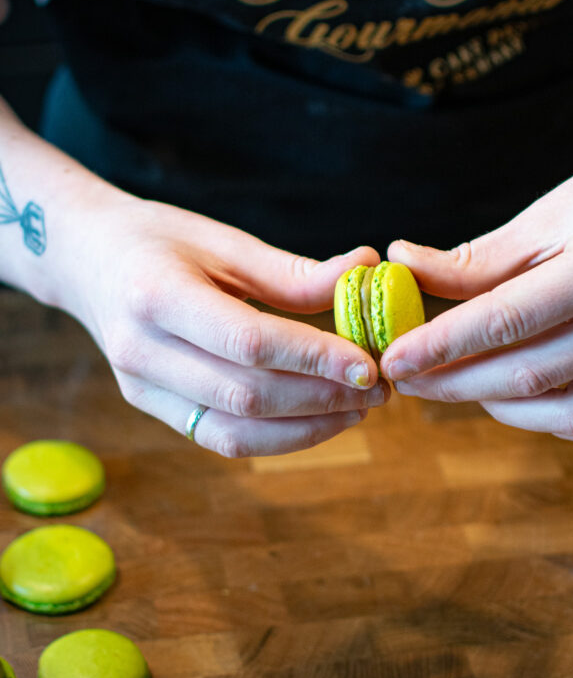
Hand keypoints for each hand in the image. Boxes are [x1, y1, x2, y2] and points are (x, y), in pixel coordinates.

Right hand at [64, 194, 386, 456]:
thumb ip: (291, 271)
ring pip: (233, 431)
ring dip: (305, 428)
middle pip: (245, 394)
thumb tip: (364, 268)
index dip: (314, 358)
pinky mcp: (149, 405)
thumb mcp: (223, 241)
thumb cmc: (159, 240)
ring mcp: (139, 386)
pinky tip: (316, 419)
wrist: (87, 259)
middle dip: (322, 398)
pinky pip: (217, 437)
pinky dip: (274, 437)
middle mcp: (142, 350)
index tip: (369, 363)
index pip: (248, 342)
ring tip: (357, 409)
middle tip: (379, 389)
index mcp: (157, 296)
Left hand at [381, 103, 572, 443]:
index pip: (505, 320)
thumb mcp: (549, 213)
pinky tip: (519, 397)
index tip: (393, 358)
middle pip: (530, 373)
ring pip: (569, 411)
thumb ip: (478, 257)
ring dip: (500, 407)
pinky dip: (555, 419)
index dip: (440, 345)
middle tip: (407, 378)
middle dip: (454, 382)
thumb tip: (404, 266)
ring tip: (458, 384)